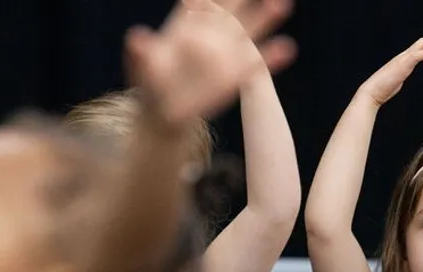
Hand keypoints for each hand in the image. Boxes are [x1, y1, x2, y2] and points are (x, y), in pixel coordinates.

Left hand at [126, 0, 295, 127]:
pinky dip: (270, 57)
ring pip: (247, 31)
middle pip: (229, 8)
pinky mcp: (233, 76)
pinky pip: (255, 64)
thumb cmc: (150, 83)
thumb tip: (136, 38)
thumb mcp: (140, 67)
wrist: (164, 109)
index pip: (198, 1)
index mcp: (185, 24)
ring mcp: (224, 54)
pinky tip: (286, 48)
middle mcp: (209, 34)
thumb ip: (139, 52)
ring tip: (281, 3)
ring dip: (264, 18)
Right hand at [357, 31, 422, 106]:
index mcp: (402, 61)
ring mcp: (402, 60)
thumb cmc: (381, 91)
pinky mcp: (402, 66)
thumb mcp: (394, 82)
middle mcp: (403, 57)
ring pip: (421, 44)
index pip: (418, 48)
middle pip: (422, 42)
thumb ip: (399, 78)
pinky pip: (417, 55)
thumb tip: (400, 81)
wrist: (371, 93)